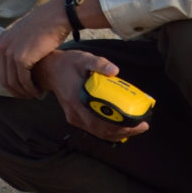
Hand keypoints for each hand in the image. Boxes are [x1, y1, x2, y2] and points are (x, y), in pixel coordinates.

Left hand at [0, 0, 69, 99]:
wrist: (56, 16)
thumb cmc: (45, 24)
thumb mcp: (24, 32)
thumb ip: (17, 44)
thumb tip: (18, 59)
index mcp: (1, 39)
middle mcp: (3, 46)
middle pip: (2, 78)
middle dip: (14, 90)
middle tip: (26, 95)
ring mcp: (11, 52)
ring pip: (13, 82)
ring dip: (24, 92)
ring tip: (35, 95)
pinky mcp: (22, 58)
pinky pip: (23, 80)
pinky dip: (31, 89)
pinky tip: (38, 91)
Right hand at [32, 44, 147, 141]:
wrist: (49, 69)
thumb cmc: (68, 64)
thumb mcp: (84, 59)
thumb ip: (99, 64)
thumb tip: (115, 70)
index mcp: (78, 100)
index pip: (103, 120)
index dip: (122, 125)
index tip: (139, 122)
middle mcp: (76, 113)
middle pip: (103, 130)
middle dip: (125, 131)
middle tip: (142, 126)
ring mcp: (74, 117)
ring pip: (98, 133)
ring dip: (118, 133)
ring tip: (134, 128)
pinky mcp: (75, 118)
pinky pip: (93, 129)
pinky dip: (108, 131)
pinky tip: (120, 128)